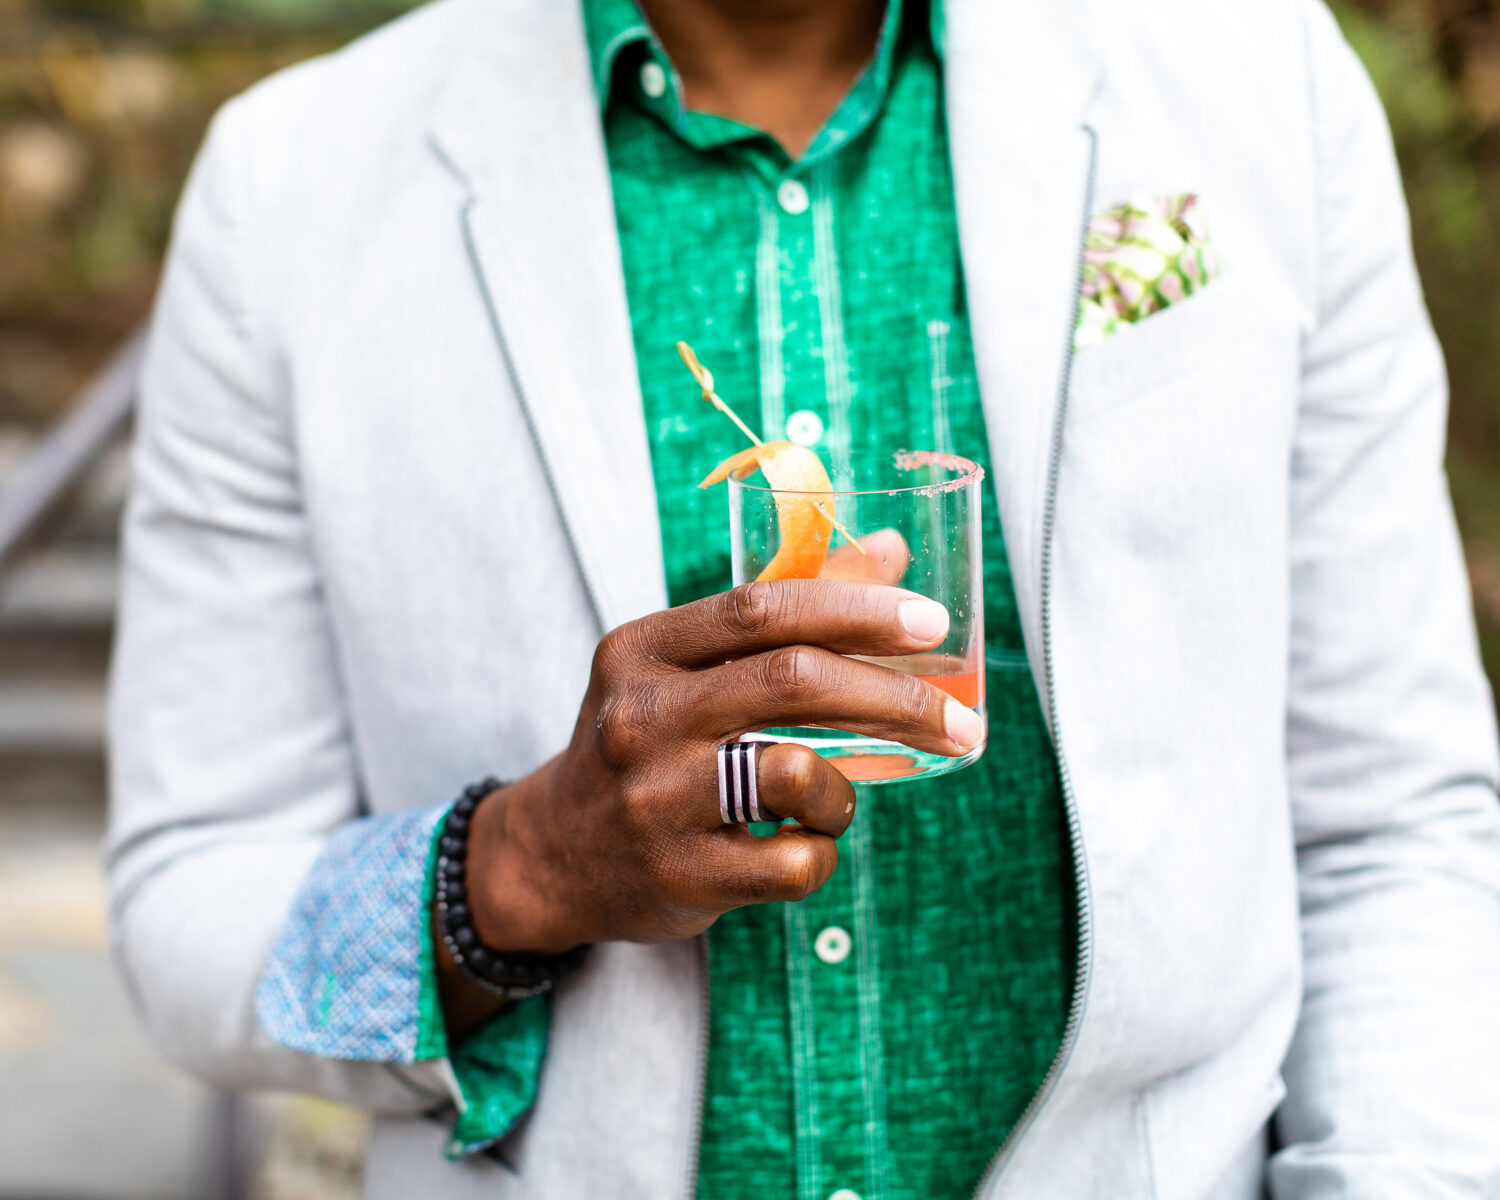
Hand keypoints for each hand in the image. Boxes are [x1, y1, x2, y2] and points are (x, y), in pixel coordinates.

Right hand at [465, 580, 982, 953]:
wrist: (555, 854)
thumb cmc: (646, 743)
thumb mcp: (689, 666)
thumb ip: (788, 609)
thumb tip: (892, 550)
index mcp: (644, 649)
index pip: (762, 608)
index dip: (856, 607)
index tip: (932, 621)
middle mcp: (643, 717)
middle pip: (793, 681)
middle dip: (896, 696)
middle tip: (960, 720)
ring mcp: (655, 800)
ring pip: (797, 774)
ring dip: (845, 787)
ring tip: (839, 797)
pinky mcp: (678, 875)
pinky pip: (792, 862)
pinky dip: (821, 851)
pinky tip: (803, 844)